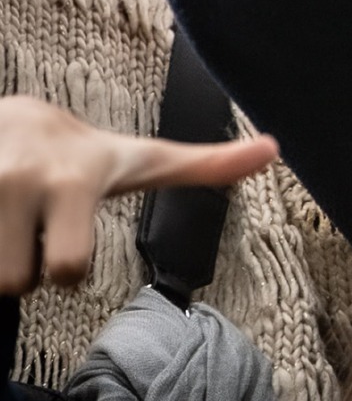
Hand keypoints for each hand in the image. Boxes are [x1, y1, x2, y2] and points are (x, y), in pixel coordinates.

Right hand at [0, 95, 276, 291]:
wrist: (9, 116)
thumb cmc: (81, 152)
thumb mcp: (140, 159)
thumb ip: (206, 165)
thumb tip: (275, 148)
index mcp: (72, 182)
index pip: (69, 270)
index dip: (68, 273)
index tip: (67, 243)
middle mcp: (17, 181)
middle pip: (14, 283)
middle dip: (22, 271)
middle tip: (33, 236)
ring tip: (10, 226)